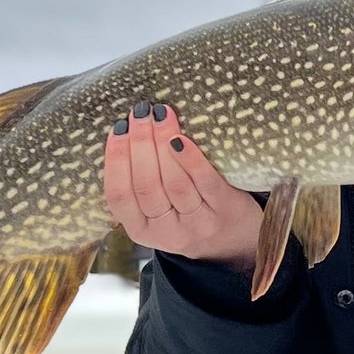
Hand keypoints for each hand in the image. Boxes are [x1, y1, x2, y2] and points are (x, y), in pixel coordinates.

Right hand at [103, 103, 262, 271]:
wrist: (236, 240)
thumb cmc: (189, 213)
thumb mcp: (158, 212)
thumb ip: (140, 183)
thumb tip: (127, 130)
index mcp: (141, 230)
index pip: (119, 195)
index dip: (116, 160)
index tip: (118, 129)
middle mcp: (167, 233)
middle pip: (146, 186)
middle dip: (140, 144)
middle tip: (140, 112)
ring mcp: (197, 224)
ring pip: (173, 183)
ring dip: (162, 143)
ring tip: (160, 115)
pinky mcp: (224, 211)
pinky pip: (205, 182)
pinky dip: (190, 159)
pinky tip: (181, 137)